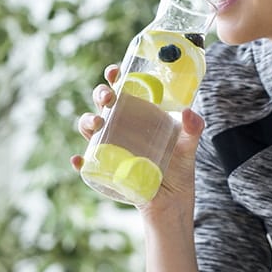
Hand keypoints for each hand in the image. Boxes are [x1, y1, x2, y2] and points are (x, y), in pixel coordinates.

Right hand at [70, 64, 204, 215]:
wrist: (171, 200)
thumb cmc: (179, 166)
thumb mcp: (189, 146)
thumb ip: (193, 129)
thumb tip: (188, 112)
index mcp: (138, 114)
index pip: (123, 89)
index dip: (115, 77)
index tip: (115, 71)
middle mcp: (121, 127)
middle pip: (103, 104)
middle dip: (100, 95)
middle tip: (109, 98)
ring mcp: (110, 147)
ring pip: (89, 129)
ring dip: (87, 122)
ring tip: (96, 124)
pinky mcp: (105, 169)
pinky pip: (87, 163)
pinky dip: (80, 161)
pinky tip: (78, 160)